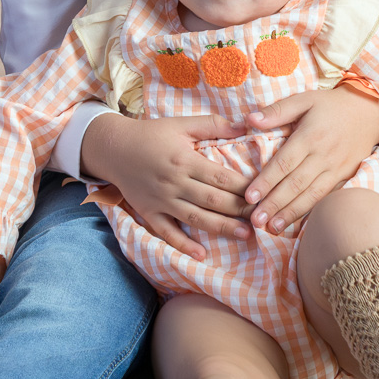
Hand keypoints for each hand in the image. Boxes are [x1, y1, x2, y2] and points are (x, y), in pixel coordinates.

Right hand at [81, 113, 250, 259]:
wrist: (112, 148)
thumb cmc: (150, 134)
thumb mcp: (181, 124)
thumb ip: (213, 124)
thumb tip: (246, 125)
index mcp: (184, 159)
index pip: (222, 177)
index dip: (245, 187)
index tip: (265, 194)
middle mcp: (174, 182)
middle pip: (213, 200)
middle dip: (240, 210)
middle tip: (263, 218)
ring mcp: (161, 200)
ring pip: (196, 218)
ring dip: (222, 228)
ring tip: (246, 235)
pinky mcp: (149, 213)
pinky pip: (167, 232)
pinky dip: (183, 245)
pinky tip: (201, 255)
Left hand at [242, 86, 378, 233]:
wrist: (369, 113)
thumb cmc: (330, 106)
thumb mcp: (304, 99)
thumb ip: (277, 111)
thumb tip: (250, 119)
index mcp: (310, 136)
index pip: (284, 163)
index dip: (266, 181)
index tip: (249, 196)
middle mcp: (323, 156)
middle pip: (296, 184)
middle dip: (274, 204)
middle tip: (255, 220)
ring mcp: (336, 170)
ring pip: (311, 196)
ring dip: (291, 213)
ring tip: (272, 228)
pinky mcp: (345, 178)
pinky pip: (326, 198)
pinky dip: (310, 212)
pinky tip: (296, 223)